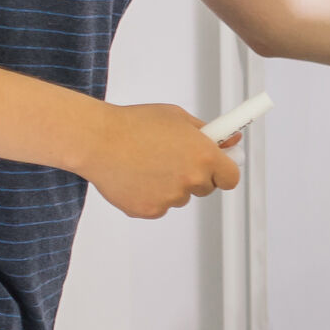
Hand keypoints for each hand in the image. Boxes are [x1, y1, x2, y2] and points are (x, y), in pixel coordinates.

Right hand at [79, 102, 239, 217]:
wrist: (97, 140)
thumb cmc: (135, 124)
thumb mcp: (177, 118)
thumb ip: (208, 132)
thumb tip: (230, 140)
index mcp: (204, 156)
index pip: (231, 178)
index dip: (224, 172)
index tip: (217, 168)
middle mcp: (191, 180)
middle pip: (206, 188)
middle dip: (194, 176)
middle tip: (172, 159)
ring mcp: (170, 198)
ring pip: (180, 197)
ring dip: (170, 185)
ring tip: (146, 164)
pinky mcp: (150, 211)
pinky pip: (158, 206)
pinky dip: (150, 195)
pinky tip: (135, 176)